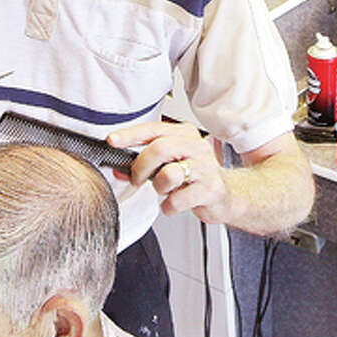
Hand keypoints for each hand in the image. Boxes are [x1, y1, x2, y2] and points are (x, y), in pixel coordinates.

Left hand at [106, 121, 230, 222]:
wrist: (224, 195)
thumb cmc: (194, 177)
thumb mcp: (169, 164)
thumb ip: (144, 163)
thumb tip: (118, 167)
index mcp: (185, 134)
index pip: (153, 129)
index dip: (130, 135)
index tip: (112, 140)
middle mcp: (197, 147)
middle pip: (159, 149)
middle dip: (140, 167)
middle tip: (136, 179)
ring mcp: (206, 168)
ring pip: (169, 174)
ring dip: (158, 188)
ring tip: (164, 191)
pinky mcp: (210, 189)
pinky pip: (178, 199)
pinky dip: (169, 206)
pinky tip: (175, 203)